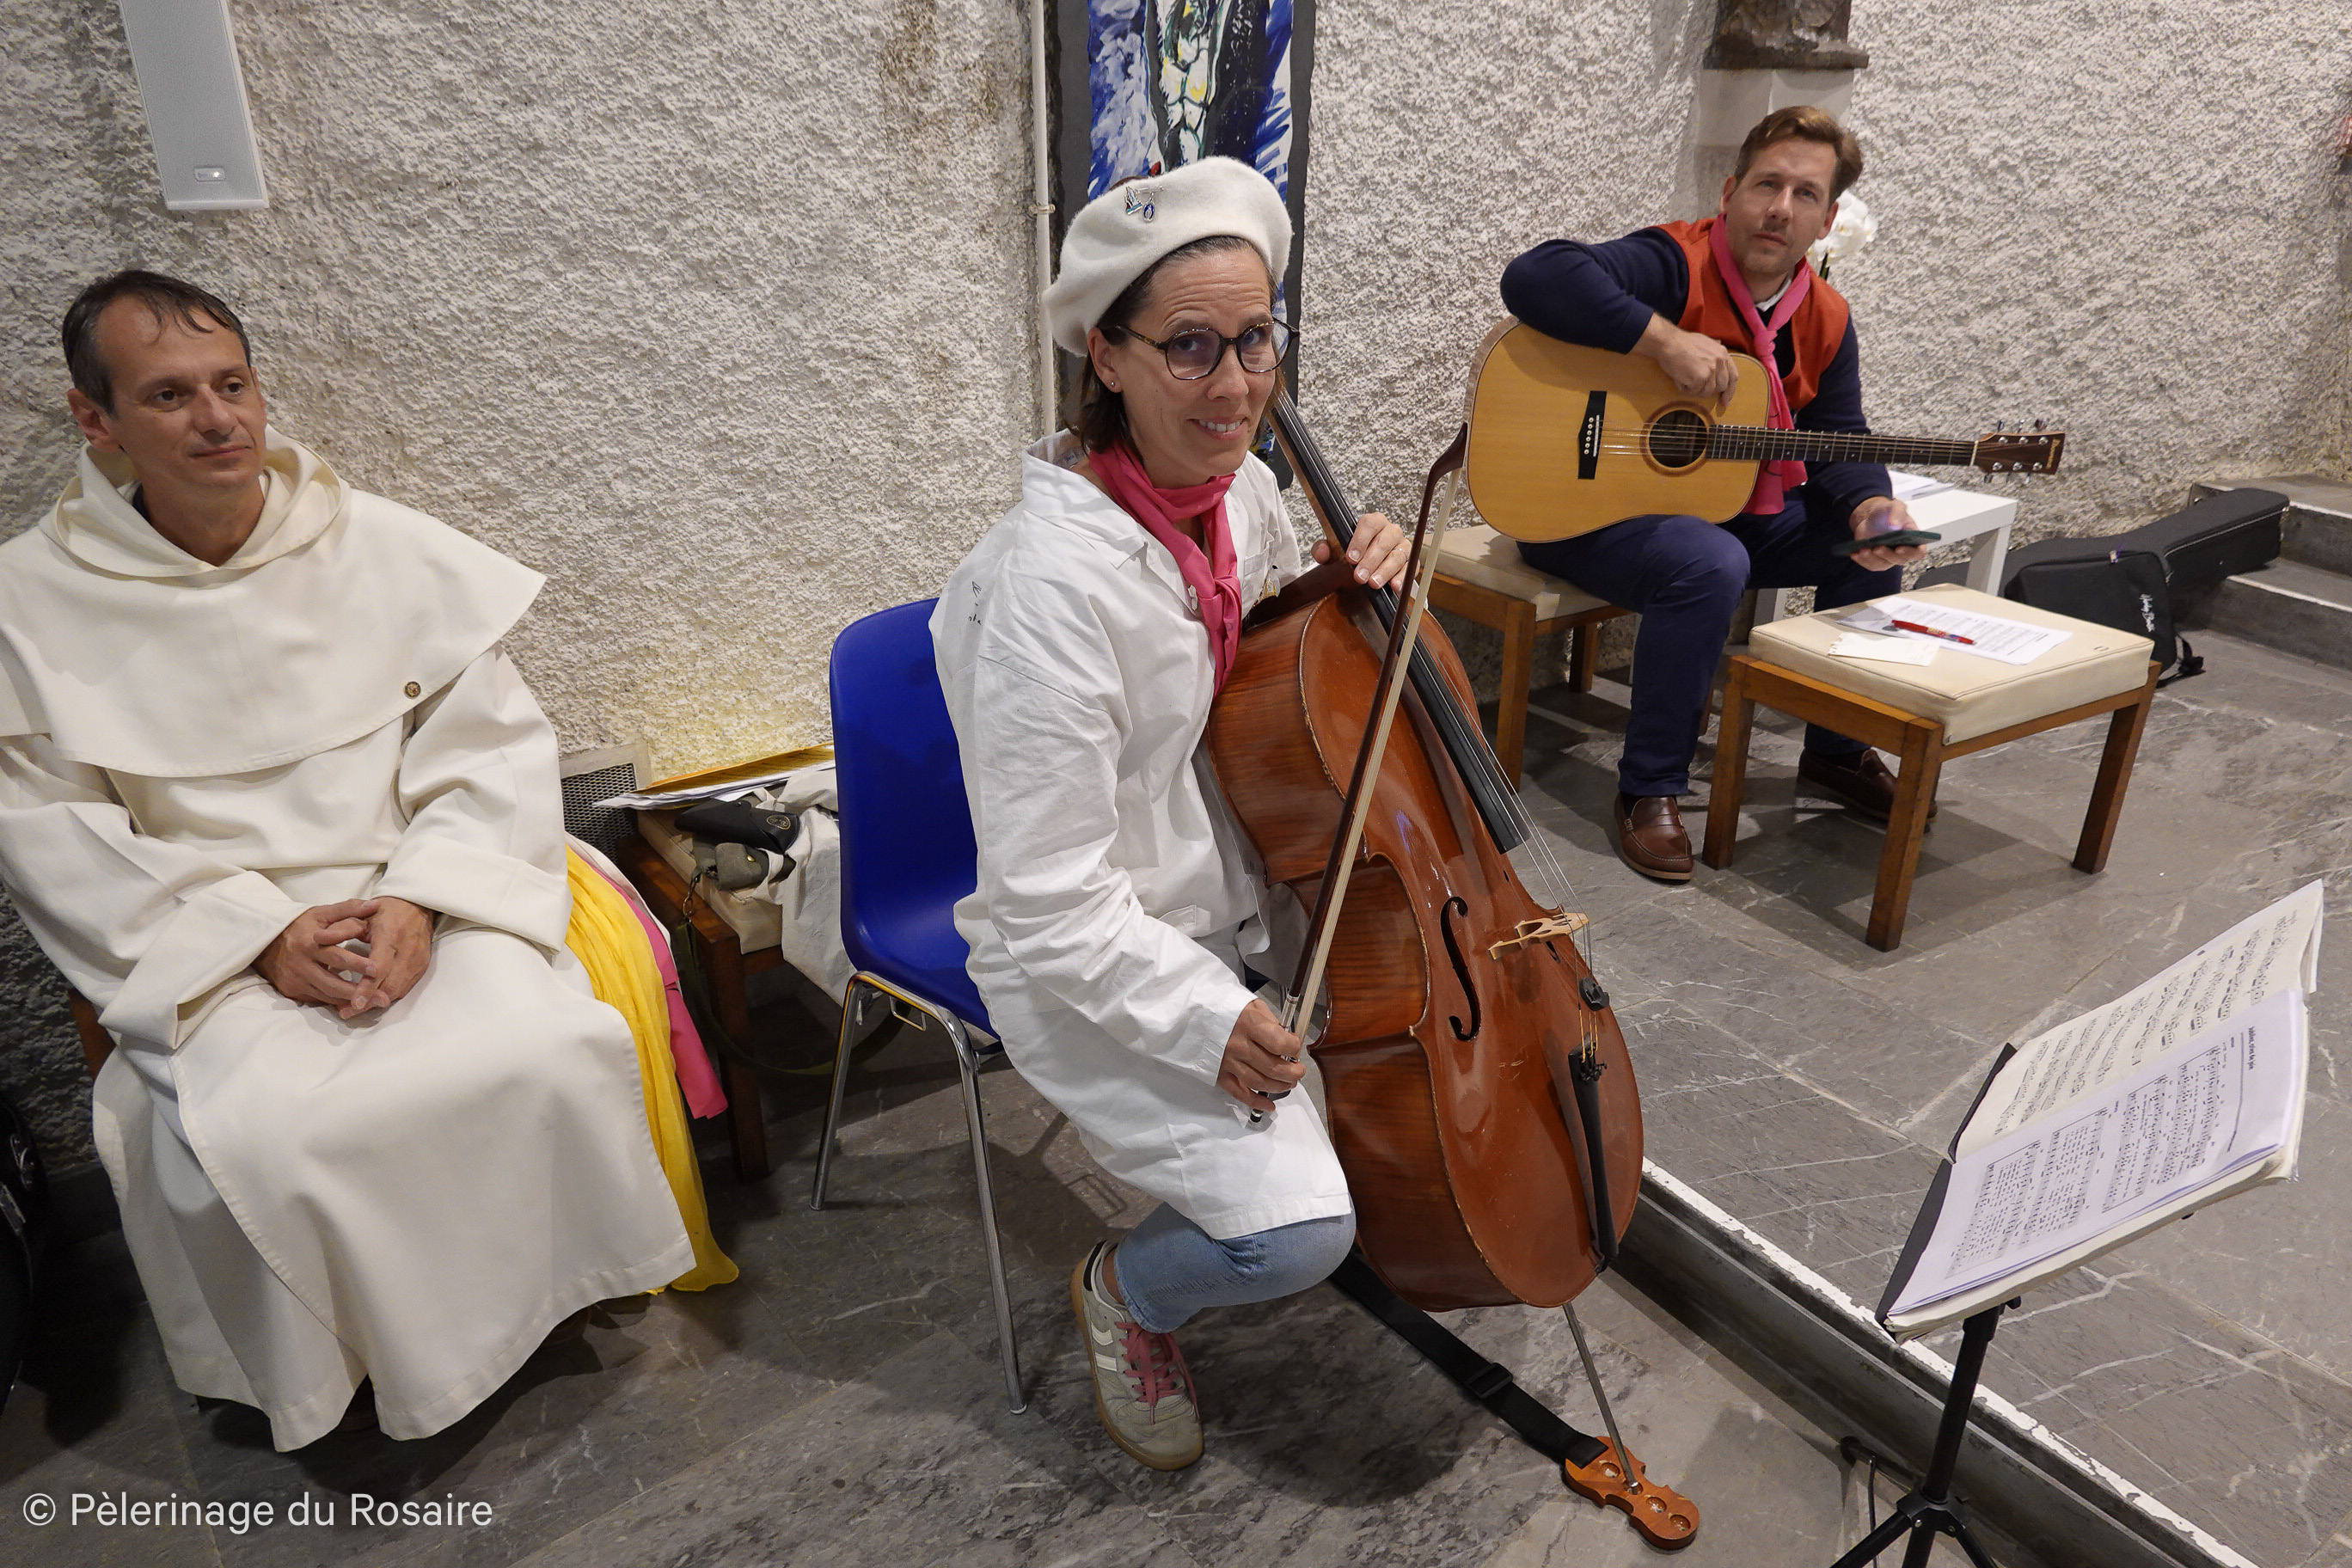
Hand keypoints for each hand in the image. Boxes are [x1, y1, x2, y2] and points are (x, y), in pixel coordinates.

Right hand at [256, 900, 379, 1010]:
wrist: (266, 942)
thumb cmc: (301, 925)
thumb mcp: (322, 913)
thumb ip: (349, 909)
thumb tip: (374, 905)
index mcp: (310, 944)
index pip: (337, 956)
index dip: (357, 964)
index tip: (377, 969)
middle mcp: (301, 965)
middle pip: (332, 983)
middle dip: (358, 990)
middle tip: (382, 998)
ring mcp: (295, 981)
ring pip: (327, 996)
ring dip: (351, 1001)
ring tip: (375, 1003)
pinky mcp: (292, 991)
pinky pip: (318, 1000)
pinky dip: (337, 1003)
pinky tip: (355, 1004)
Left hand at [348, 896, 432, 1016]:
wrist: (417, 906)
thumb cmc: (386, 910)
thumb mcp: (362, 913)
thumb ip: (341, 927)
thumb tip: (317, 939)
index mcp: (391, 935)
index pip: (380, 967)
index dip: (367, 987)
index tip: (354, 1002)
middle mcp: (407, 950)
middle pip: (389, 984)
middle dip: (369, 1001)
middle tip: (347, 1011)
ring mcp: (417, 960)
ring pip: (398, 989)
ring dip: (377, 1002)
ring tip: (355, 1009)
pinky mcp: (422, 966)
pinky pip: (405, 987)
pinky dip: (387, 995)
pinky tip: (372, 1000)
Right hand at [1215, 998, 1306, 1111]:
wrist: (1194, 1015)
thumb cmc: (1226, 1008)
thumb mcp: (1252, 1004)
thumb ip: (1271, 1021)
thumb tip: (1287, 1039)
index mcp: (1249, 1024)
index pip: (1280, 1044)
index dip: (1294, 1048)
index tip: (1295, 1046)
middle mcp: (1239, 1045)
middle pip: (1273, 1068)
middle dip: (1293, 1072)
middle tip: (1299, 1071)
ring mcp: (1228, 1062)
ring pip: (1260, 1083)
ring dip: (1279, 1087)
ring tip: (1289, 1083)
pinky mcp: (1219, 1074)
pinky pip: (1239, 1093)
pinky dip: (1256, 1102)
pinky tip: (1269, 1105)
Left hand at [1312, 512, 1408, 589]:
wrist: (1362, 570)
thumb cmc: (1351, 556)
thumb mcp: (1333, 552)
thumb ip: (1323, 549)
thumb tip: (1321, 552)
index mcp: (1372, 522)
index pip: (1369, 524)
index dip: (1360, 540)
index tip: (1351, 557)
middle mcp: (1390, 531)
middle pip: (1384, 541)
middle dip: (1371, 560)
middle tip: (1359, 576)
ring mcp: (1402, 546)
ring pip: (1397, 556)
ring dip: (1385, 571)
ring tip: (1373, 583)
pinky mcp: (1411, 562)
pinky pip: (1411, 568)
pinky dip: (1402, 577)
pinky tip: (1394, 586)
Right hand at [1636, 315, 1736, 409]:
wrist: (1668, 342)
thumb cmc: (1682, 343)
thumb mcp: (1705, 344)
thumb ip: (1714, 354)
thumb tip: (1719, 363)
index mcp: (1723, 353)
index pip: (1733, 376)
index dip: (1730, 391)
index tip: (1725, 401)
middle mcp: (1720, 361)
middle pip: (1721, 386)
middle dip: (1709, 390)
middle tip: (1697, 389)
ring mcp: (1711, 370)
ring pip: (1707, 392)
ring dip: (1695, 389)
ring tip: (1685, 379)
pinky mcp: (1700, 378)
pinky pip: (1695, 392)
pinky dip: (1686, 389)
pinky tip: (1680, 379)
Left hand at [1847, 495, 1929, 573]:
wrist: (1872, 517)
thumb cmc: (1888, 512)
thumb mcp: (1895, 505)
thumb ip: (1898, 512)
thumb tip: (1895, 524)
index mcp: (1913, 540)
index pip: (1918, 552)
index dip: (1911, 552)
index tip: (1900, 547)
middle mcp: (1903, 552)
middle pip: (1899, 560)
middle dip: (1888, 554)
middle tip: (1878, 547)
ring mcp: (1889, 558)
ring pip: (1883, 564)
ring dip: (1873, 559)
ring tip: (1864, 549)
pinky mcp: (1876, 560)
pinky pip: (1870, 565)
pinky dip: (1862, 560)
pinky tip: (1855, 553)